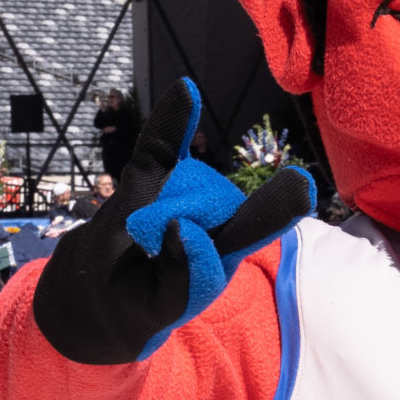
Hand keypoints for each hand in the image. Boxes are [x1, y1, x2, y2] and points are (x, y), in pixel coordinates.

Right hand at [30, 80, 314, 365]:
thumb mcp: (161, 308)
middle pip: (210, 200)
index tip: (301, 185)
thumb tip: (185, 229)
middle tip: (147, 257)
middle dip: (178, 221)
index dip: (276, 207)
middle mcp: (215, 216)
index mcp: (226, 252)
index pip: (254, 226)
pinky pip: (160, 147)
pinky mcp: (152, 175)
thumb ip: (182, 280)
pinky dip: (170, 123)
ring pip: (181, 180)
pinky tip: (185, 91)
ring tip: (137, 242)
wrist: (99, 289)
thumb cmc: (143, 303)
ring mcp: (184, 192)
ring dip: (156, 203)